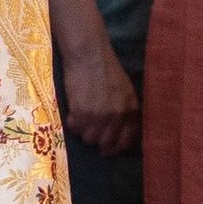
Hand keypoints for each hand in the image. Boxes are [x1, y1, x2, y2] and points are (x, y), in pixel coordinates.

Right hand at [60, 32, 140, 155]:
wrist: (89, 55)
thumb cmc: (106, 69)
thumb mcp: (125, 90)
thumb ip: (125, 111)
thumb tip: (119, 130)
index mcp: (130, 110)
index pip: (126, 141)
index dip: (115, 148)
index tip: (106, 148)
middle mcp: (116, 117)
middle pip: (105, 143)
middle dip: (97, 141)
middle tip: (90, 131)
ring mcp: (98, 116)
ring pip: (88, 138)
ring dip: (83, 131)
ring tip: (80, 119)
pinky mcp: (81, 112)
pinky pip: (75, 128)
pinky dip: (72, 123)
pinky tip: (72, 113)